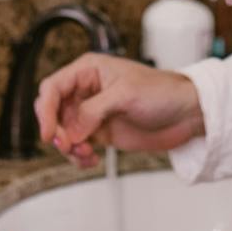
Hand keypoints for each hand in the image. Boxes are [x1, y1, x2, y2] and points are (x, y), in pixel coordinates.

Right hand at [34, 53, 205, 168]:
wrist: (186, 113)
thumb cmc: (162, 92)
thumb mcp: (126, 95)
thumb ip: (93, 110)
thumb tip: (72, 130)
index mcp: (88, 71)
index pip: (53, 87)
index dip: (45, 111)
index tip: (49, 134)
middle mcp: (86, 90)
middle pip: (52, 112)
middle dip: (57, 132)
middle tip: (69, 147)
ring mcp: (91, 113)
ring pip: (63, 133)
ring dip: (69, 148)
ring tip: (86, 155)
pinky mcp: (100, 132)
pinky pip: (77, 146)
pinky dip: (78, 156)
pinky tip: (91, 159)